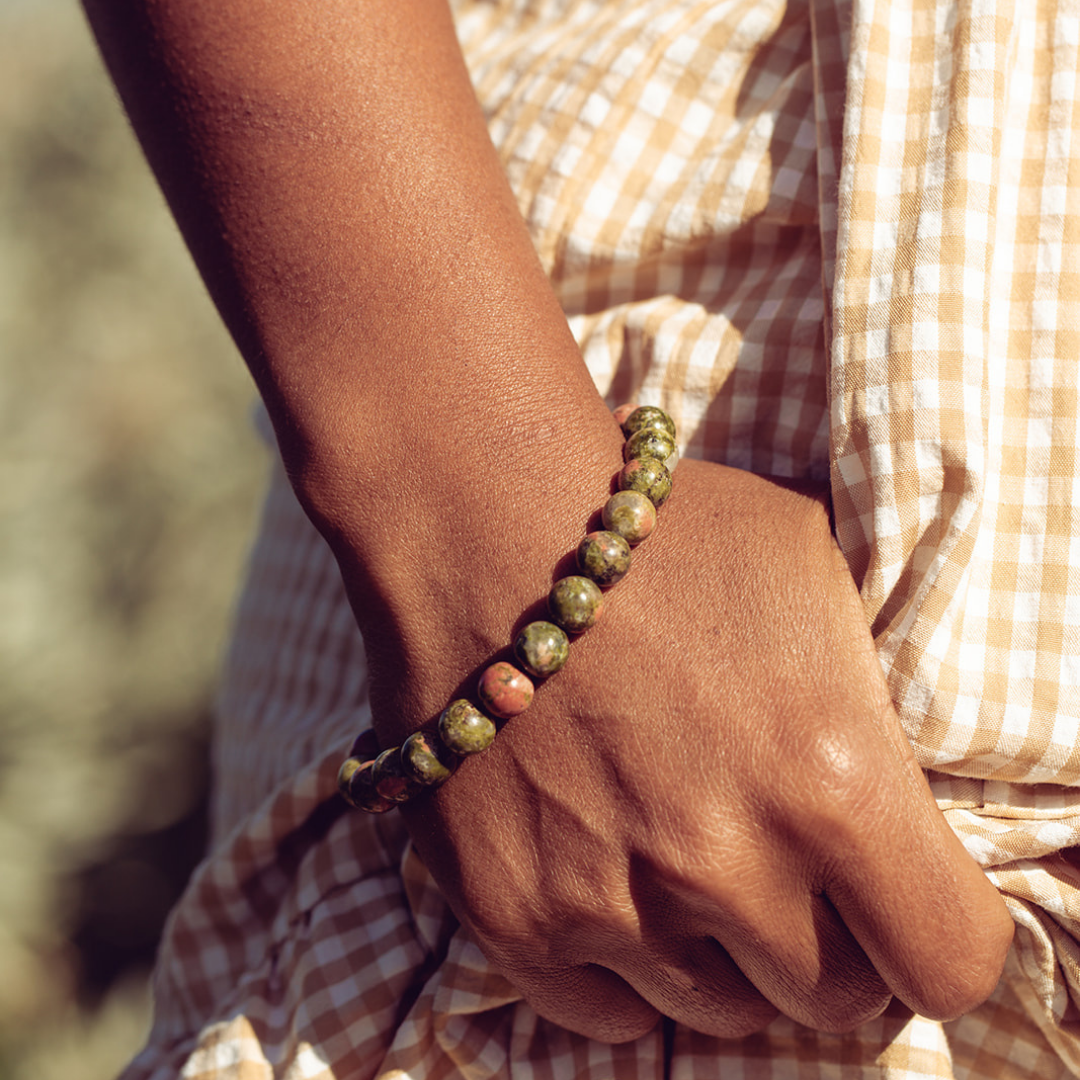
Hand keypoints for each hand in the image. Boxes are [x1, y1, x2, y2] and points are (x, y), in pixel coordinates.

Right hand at [377, 460, 1012, 1041]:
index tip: (907, 902)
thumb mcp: (814, 576)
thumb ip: (875, 699)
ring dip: (720, 949)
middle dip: (825, 940)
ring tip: (685, 851)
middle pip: (830, 998)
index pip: (946, 960)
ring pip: (716, 1008)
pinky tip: (614, 882)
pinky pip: (604, 1011)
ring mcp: (607, 902)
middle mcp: (722, 864)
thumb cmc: (661, 534)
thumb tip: (897, 787)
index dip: (936, 935)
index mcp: (831, 779)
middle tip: (784, 865)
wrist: (484, 520)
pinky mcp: (510, 914)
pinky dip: (624, 965)